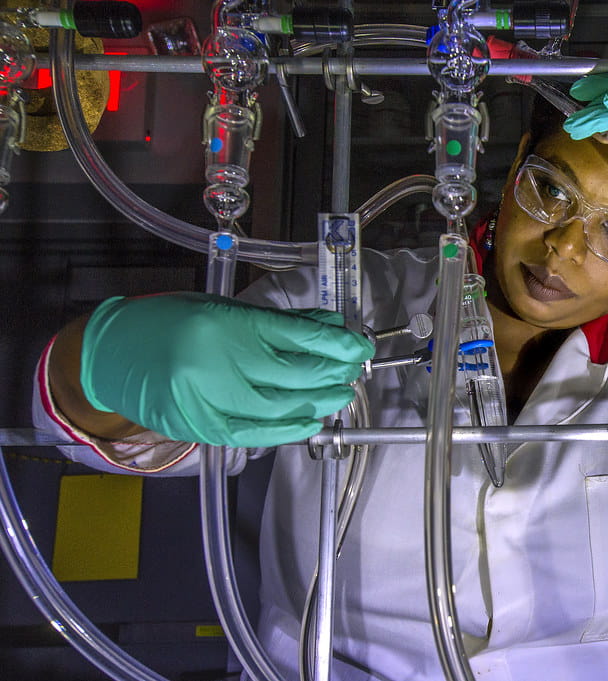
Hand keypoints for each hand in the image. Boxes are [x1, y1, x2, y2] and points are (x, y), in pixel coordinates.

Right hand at [80, 293, 374, 446]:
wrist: (111, 354)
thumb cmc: (168, 322)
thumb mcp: (224, 308)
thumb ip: (278, 322)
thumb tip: (328, 328)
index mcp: (224, 324)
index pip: (298, 338)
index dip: (336, 344)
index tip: (359, 345)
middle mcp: (218, 364)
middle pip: (295, 374)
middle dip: (332, 373)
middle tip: (354, 369)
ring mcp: (209, 399)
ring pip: (281, 407)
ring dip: (318, 402)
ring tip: (340, 394)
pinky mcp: (203, 427)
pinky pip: (256, 434)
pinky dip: (288, 430)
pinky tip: (311, 421)